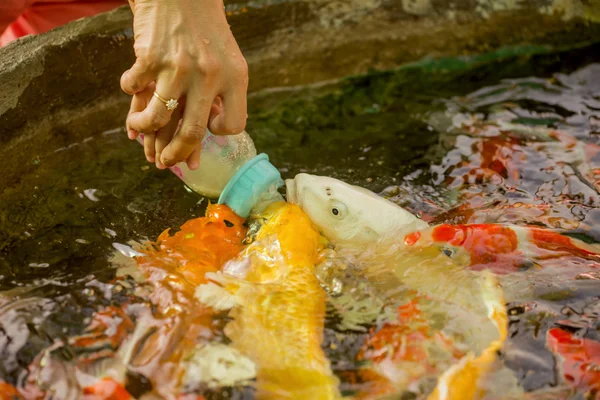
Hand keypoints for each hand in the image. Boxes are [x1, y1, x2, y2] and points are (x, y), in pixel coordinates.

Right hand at [121, 0, 248, 168]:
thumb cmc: (205, 32)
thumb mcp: (226, 61)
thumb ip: (220, 98)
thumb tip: (203, 142)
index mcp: (235, 77)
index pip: (233, 125)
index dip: (218, 133)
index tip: (207, 129)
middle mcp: (209, 75)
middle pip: (193, 132)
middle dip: (176, 154)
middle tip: (166, 163)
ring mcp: (178, 67)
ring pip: (157, 119)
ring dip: (145, 131)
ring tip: (139, 131)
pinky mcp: (149, 57)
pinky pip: (133, 89)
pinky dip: (130, 95)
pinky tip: (134, 89)